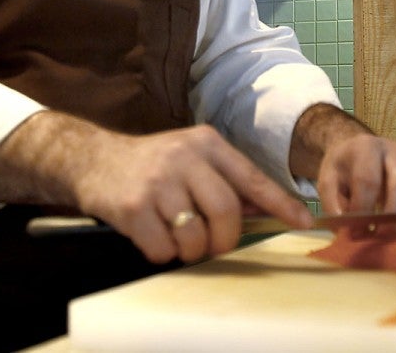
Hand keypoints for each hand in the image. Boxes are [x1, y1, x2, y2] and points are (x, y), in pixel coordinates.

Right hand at [75, 125, 313, 263]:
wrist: (92, 159)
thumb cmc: (150, 165)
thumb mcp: (189, 159)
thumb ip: (225, 181)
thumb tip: (265, 210)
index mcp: (205, 143)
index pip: (251, 178)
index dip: (279, 204)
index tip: (304, 223)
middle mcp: (183, 157)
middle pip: (226, 212)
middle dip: (223, 240)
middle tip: (211, 245)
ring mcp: (157, 181)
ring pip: (195, 236)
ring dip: (189, 249)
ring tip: (174, 236)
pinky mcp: (132, 206)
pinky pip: (163, 248)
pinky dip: (161, 252)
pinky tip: (150, 235)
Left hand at [290, 104, 395, 236]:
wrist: (357, 152)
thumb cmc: (343, 170)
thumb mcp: (328, 181)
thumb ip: (333, 204)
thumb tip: (346, 230)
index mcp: (366, 147)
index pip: (368, 180)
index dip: (362, 209)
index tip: (354, 231)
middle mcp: (395, 152)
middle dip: (391, 218)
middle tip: (377, 237)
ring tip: (391, 241)